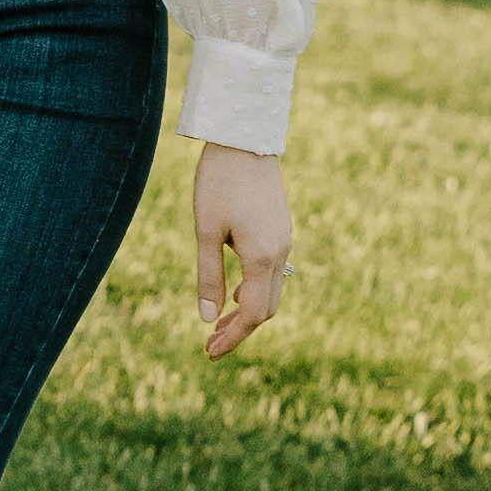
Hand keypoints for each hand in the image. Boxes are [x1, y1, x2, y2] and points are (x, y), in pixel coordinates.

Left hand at [193, 148, 292, 358]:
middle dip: (240, 329)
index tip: (209, 352)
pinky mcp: (281, 229)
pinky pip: (272, 273)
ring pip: (271, 291)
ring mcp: (284, 240)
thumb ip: (208, 276)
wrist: (245, 138)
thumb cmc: (219, 182)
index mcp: (262, 257)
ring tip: (218, 324)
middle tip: (210, 344)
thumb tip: (207, 319)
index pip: (252, 314)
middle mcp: (280, 253)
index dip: (232, 337)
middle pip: (266, 309)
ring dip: (246, 311)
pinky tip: (234, 292)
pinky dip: (254, 290)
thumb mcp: (205, 231)